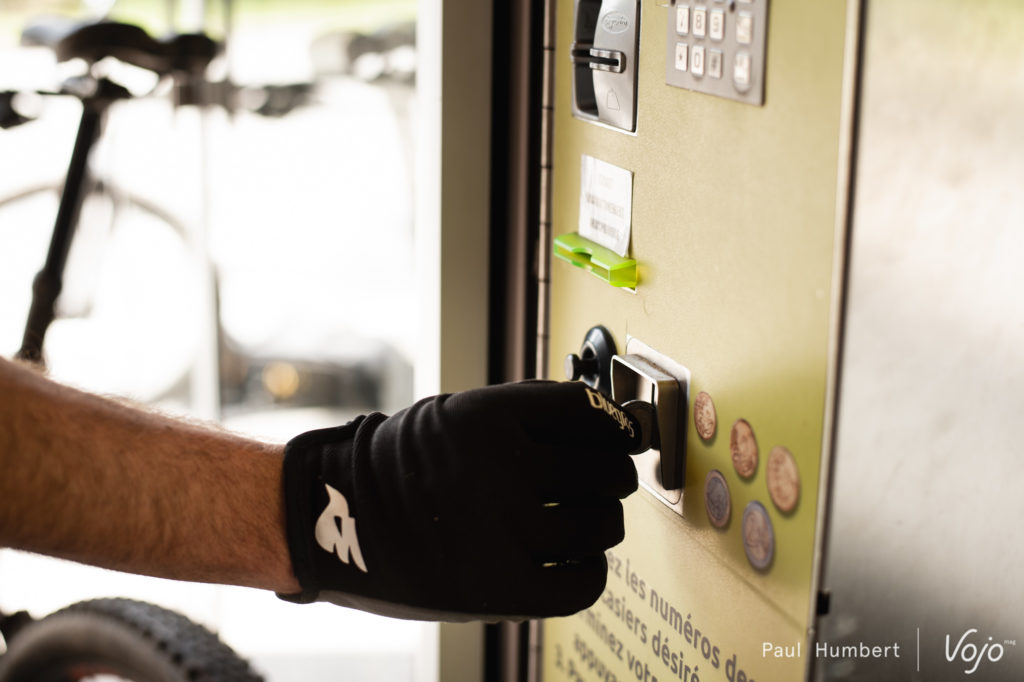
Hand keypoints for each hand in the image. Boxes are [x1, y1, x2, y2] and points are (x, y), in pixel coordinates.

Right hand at [279, 380, 640, 620]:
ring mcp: (500, 532)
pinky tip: (573, 556)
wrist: (334, 517)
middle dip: (614, 471)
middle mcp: (498, 470)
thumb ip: (527, 414)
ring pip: (600, 523)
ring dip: (604, 518)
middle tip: (606, 476)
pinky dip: (590, 566)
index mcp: (487, 416)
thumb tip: (608, 422)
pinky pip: (583, 580)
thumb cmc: (403, 464)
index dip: (616, 421)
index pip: (586, 410)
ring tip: (586, 517)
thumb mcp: (457, 413)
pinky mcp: (498, 590)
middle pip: (604, 468)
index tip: (624, 431)